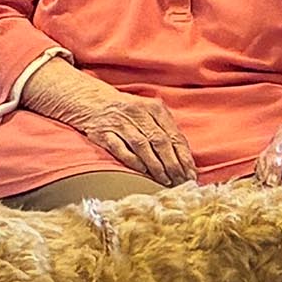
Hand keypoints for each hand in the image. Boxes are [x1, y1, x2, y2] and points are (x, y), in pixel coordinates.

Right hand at [78, 89, 196, 184]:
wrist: (91, 99)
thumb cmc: (125, 110)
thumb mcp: (148, 112)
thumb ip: (164, 129)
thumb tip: (183, 157)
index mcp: (154, 108)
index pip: (174, 135)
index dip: (184, 157)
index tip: (191, 173)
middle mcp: (138, 113)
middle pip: (161, 142)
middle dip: (173, 165)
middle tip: (181, 181)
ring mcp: (120, 123)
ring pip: (143, 147)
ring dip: (156, 166)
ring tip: (165, 181)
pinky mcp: (104, 133)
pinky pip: (121, 149)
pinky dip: (133, 161)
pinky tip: (143, 173)